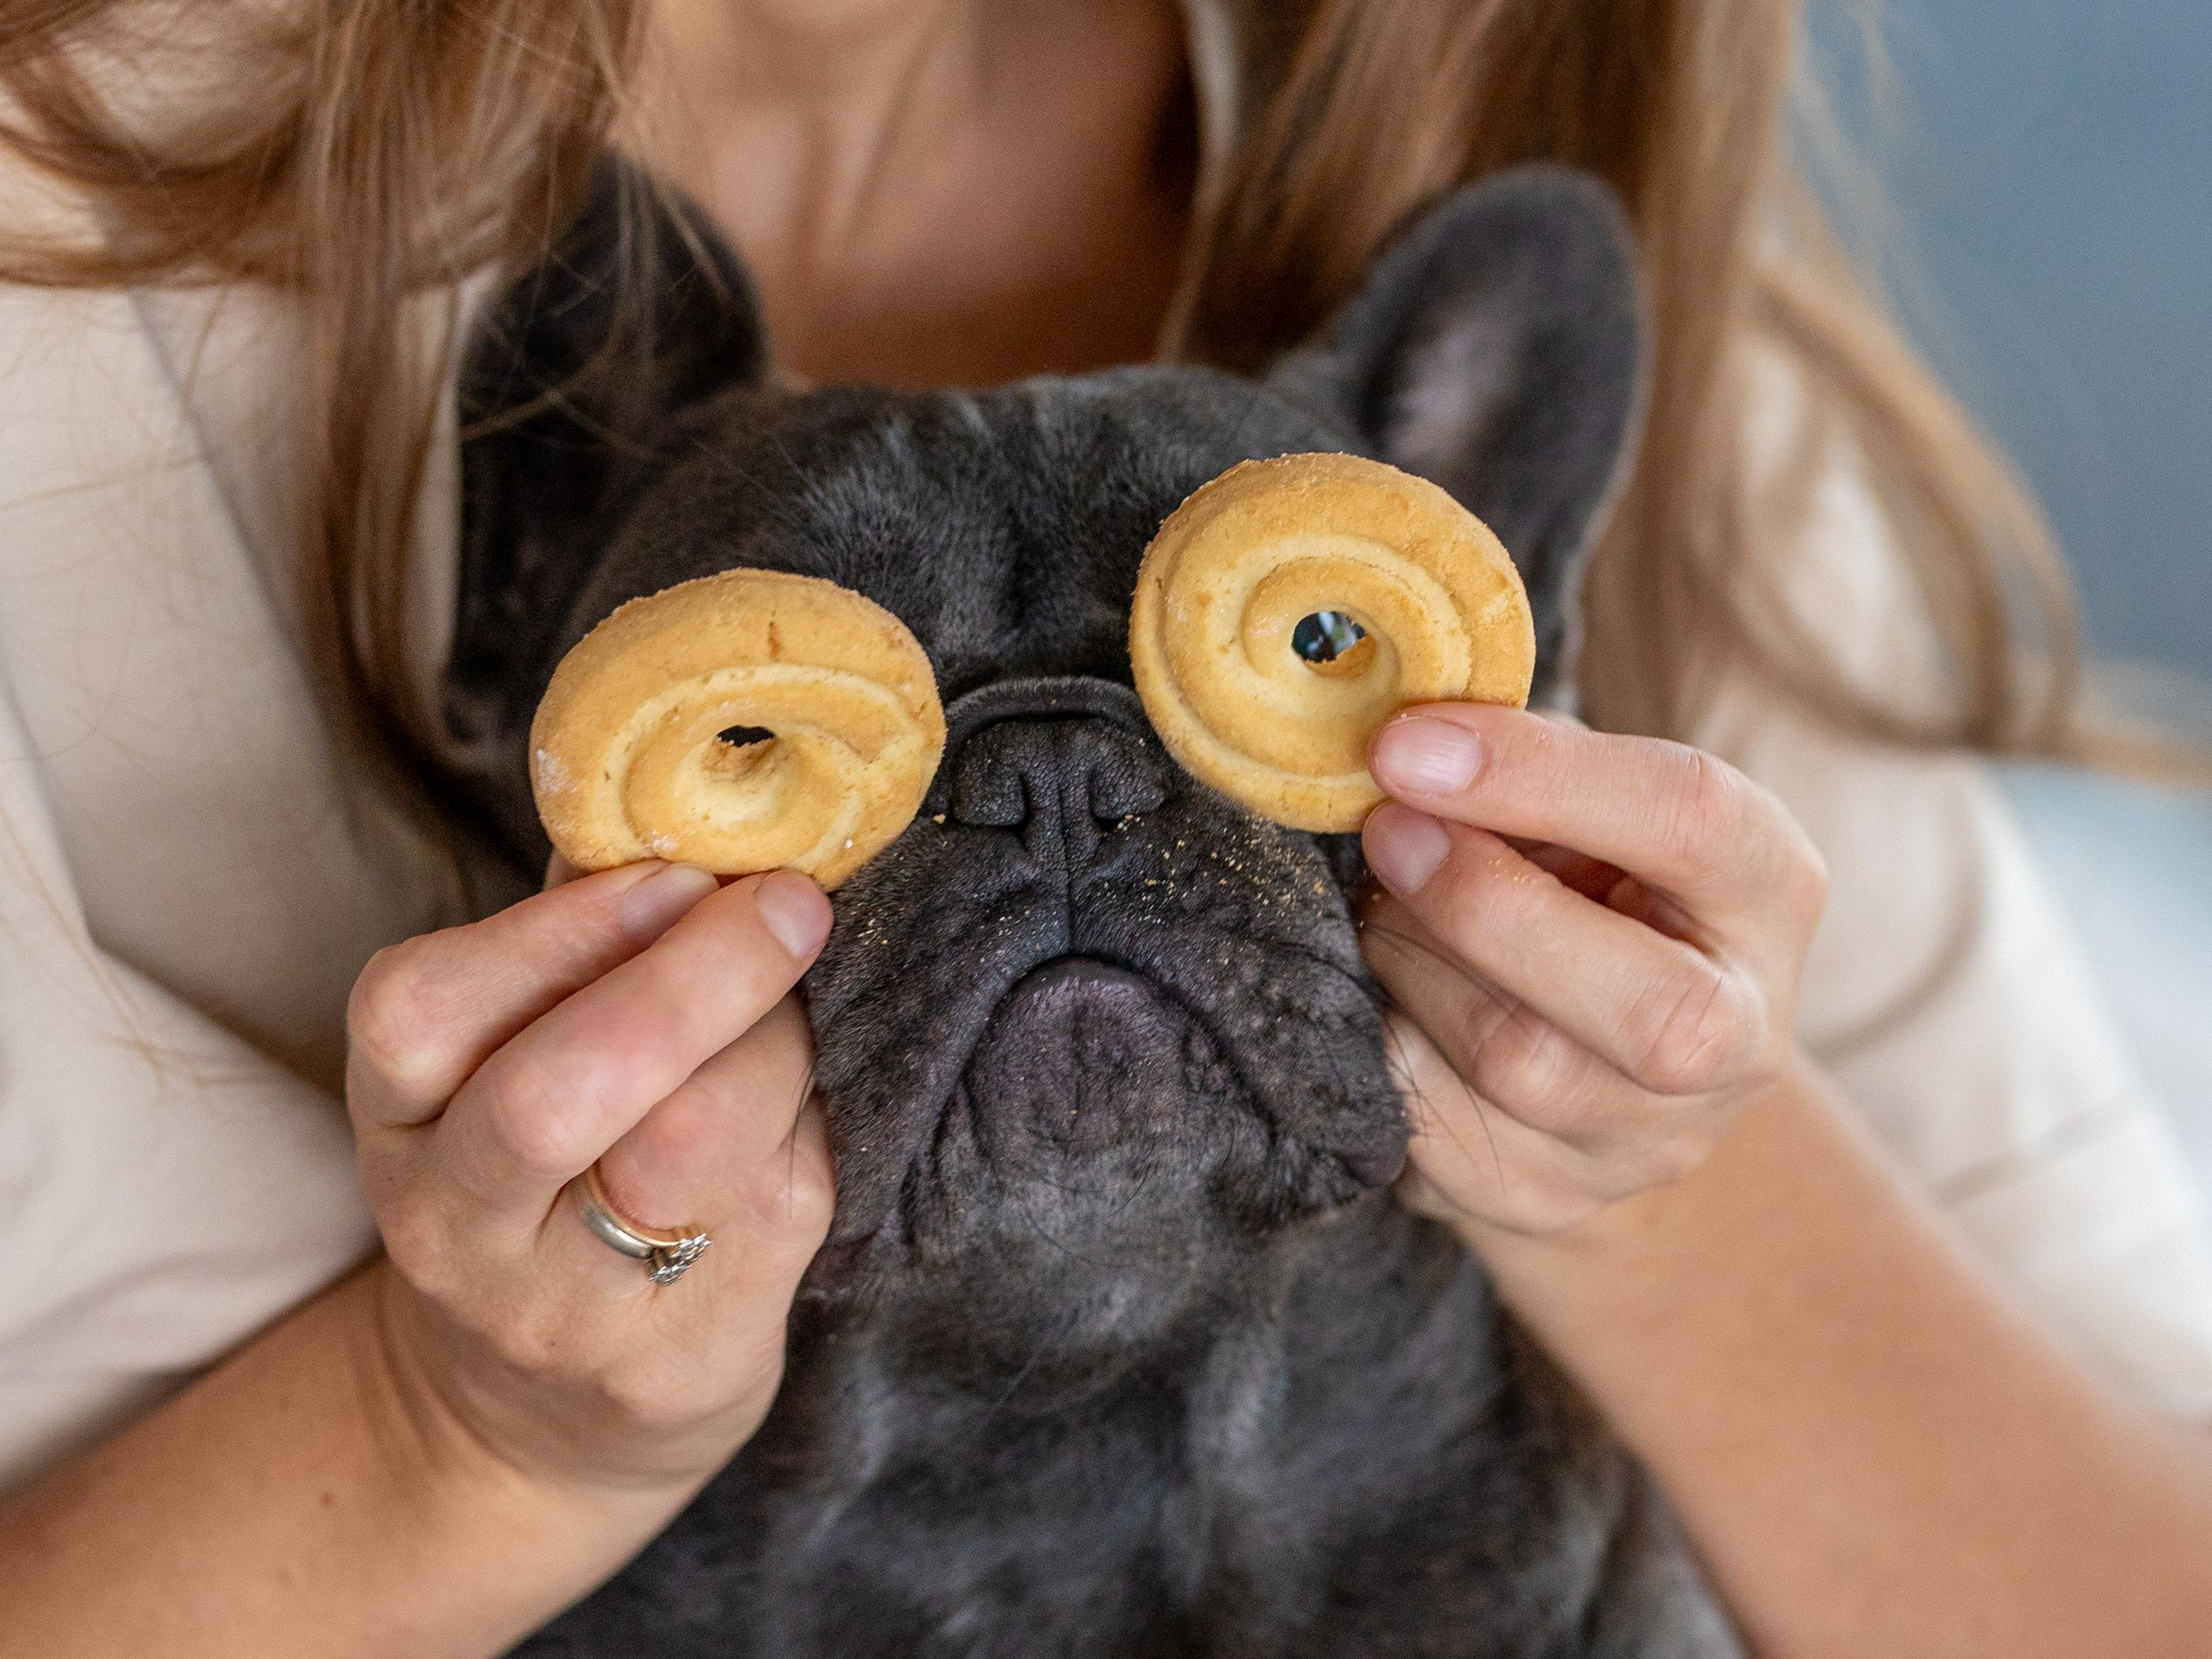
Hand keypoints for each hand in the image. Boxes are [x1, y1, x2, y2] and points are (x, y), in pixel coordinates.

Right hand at [344, 861, 833, 1500]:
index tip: (676, 872)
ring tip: (797, 1003)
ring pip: (685, 1144)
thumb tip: (675, 790)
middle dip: (692, 977)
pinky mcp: (687, 1355)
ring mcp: (569, 1308)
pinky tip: (809, 1094)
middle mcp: (458, 1226)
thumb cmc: (548, 1178)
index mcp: (398, 1124)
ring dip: (773, 1041)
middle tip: (789, 906)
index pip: (423, 1008)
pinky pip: (782, 1194)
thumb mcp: (507, 1064)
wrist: (545, 1418)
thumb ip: (573, 933)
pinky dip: (816, 1115)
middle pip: (555, 1093)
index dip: (559, 926)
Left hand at [1357, 705, 1824, 1237]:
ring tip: (1381, 907)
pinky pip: (1435, 1130)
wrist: (1597, 1070)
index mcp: (1771, 893)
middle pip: (1644, 1007)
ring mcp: (1650, 1142)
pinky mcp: (1547, 1202)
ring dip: (1413, 967)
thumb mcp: (1588, 803)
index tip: (1407, 745)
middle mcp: (1739, 1037)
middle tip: (1385, 830)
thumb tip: (1408, 738)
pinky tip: (1379, 994)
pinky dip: (1382, 1045)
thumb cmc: (1583, 887)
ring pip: (1519, 1069)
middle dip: (1482, 903)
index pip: (1692, 820)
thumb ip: (1525, 759)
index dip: (1537, 774)